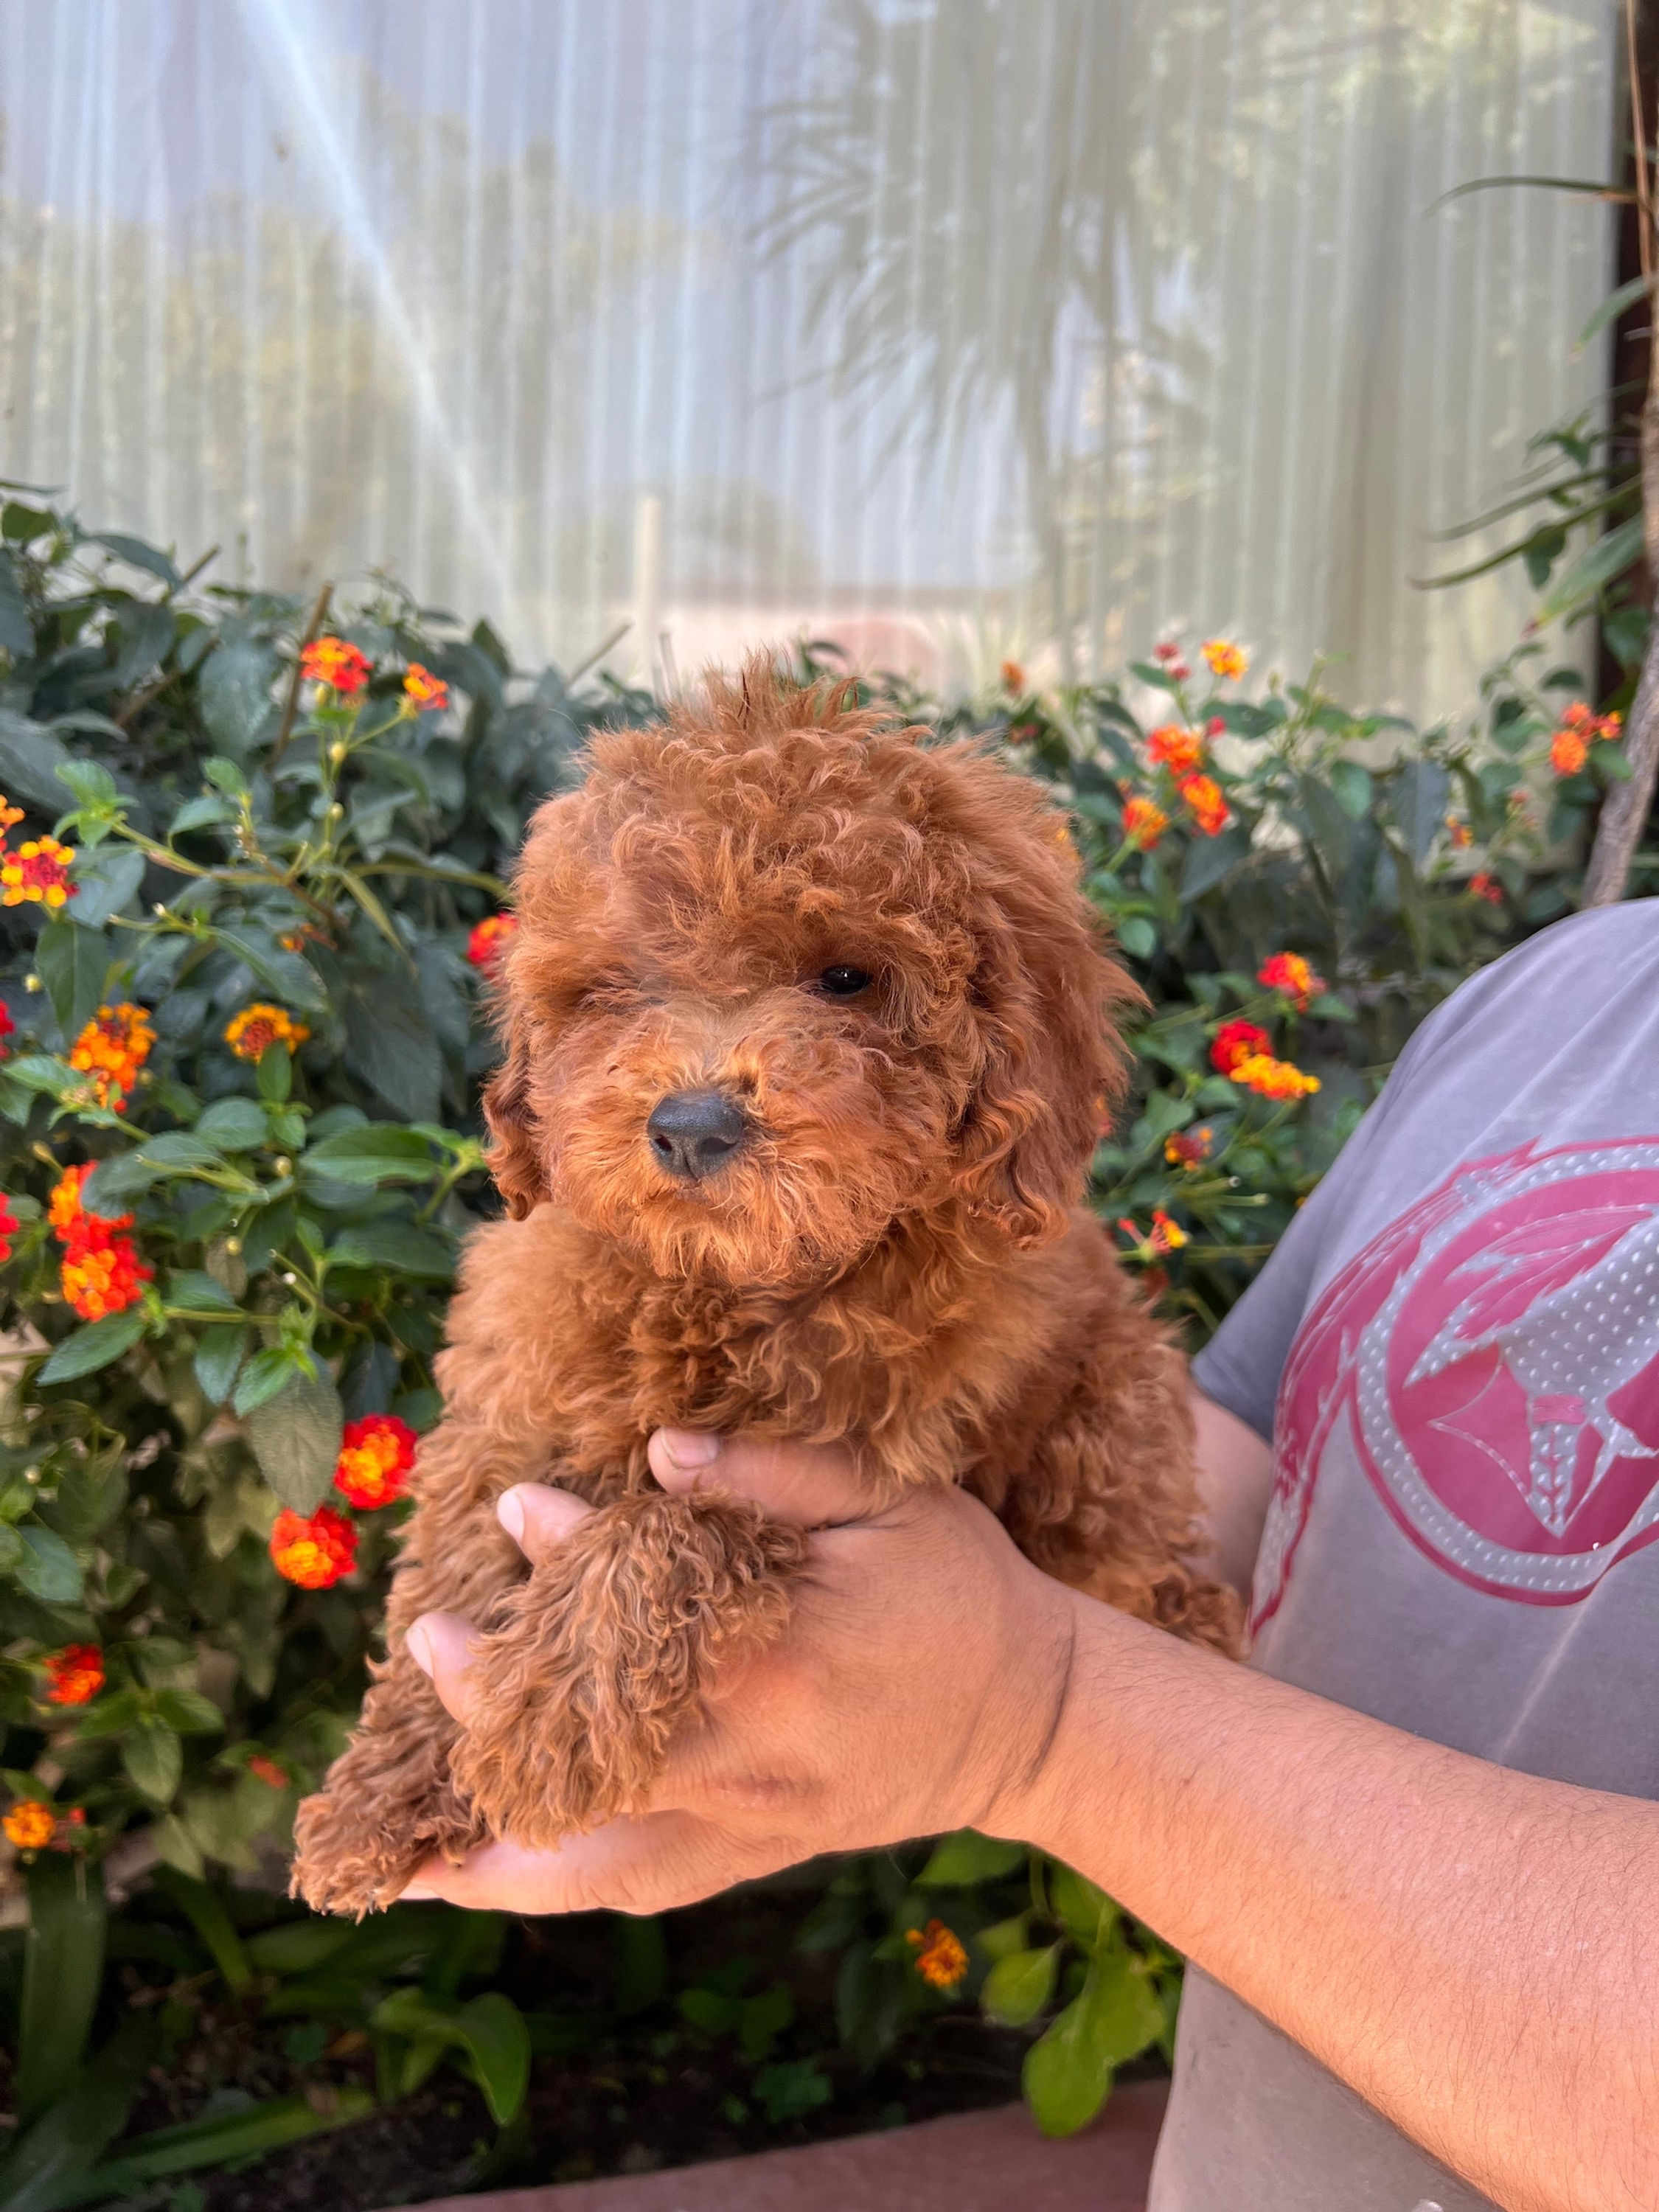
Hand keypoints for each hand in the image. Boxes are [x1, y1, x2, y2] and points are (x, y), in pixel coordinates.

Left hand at [396, 1432, 1076, 1914]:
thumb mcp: (893, 1502)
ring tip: (404, 1843)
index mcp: (779, 1659)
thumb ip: (777, 1475)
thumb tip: (660, 1455)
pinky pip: (644, 1884)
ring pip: (600, 1851)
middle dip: (494, 1695)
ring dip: (496, 1843)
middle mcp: (750, 1758)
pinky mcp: (762, 1854)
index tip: (519, 1507)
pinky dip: (559, 1887)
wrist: (1037, 1719)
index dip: (567, 1556)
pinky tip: (488, 1877)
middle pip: (589, 1740)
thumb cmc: (960, 1590)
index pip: (637, 1612)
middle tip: (433, 1639)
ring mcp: (753, 1821)